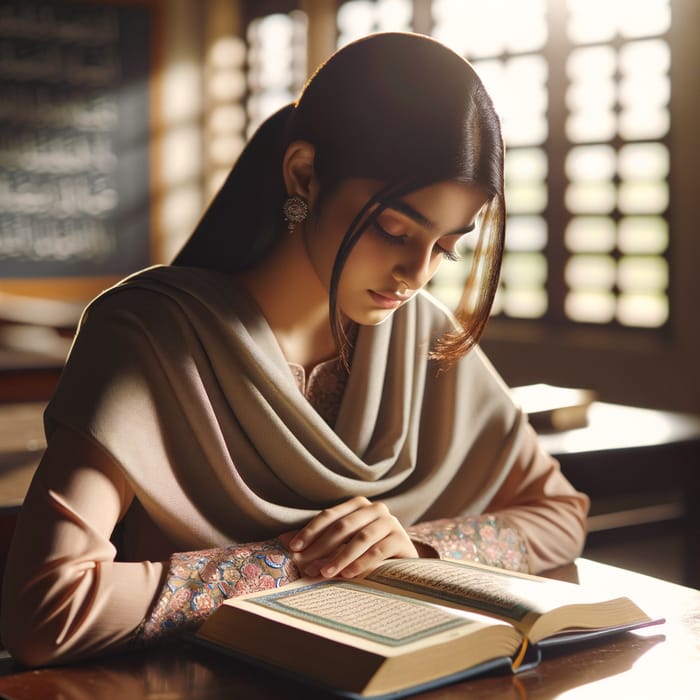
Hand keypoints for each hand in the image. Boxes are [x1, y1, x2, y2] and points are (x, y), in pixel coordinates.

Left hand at [280, 496, 418, 578]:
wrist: (403, 565)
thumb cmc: (366, 552)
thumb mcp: (340, 545)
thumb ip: (315, 541)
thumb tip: (280, 539)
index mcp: (358, 505)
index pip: (330, 515)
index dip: (310, 531)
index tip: (293, 548)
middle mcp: (375, 509)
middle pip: (343, 526)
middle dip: (322, 547)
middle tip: (306, 566)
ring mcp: (391, 522)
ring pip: (360, 538)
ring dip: (340, 557)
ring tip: (325, 573)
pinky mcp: (402, 539)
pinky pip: (378, 550)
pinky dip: (361, 562)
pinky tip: (348, 574)